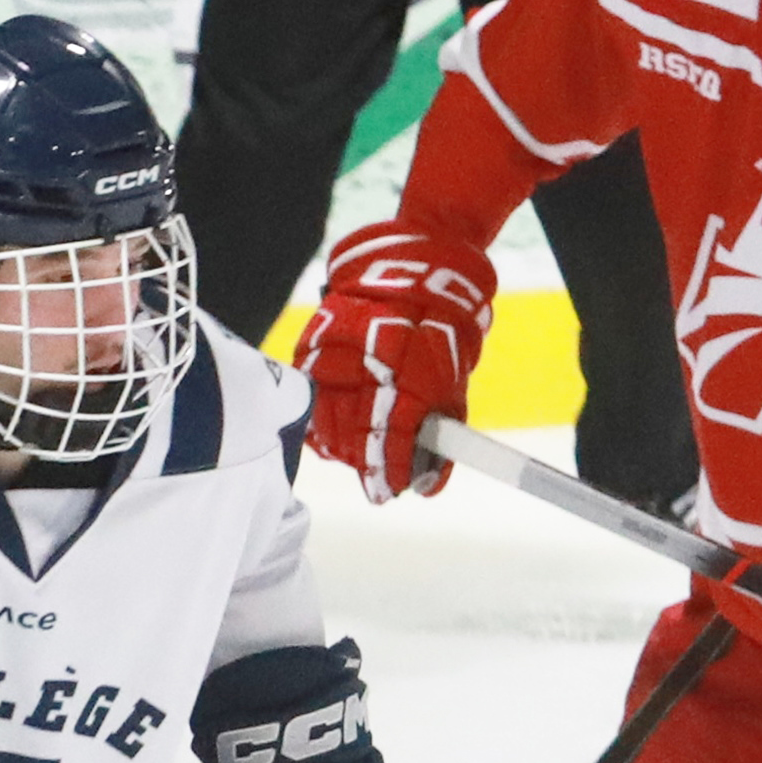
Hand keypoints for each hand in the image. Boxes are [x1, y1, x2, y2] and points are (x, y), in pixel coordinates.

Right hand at [301, 229, 491, 501]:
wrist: (411, 272)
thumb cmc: (441, 332)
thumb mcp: (452, 382)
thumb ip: (441, 434)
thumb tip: (429, 485)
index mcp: (406, 376)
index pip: (391, 440)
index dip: (390, 471)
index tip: (393, 491)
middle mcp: (366, 369)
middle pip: (353, 438)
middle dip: (364, 464)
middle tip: (376, 480)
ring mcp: (334, 357)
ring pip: (324, 424)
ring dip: (340, 449)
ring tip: (353, 457)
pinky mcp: (312, 348)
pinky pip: (309, 400)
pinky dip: (318, 423)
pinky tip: (329, 436)